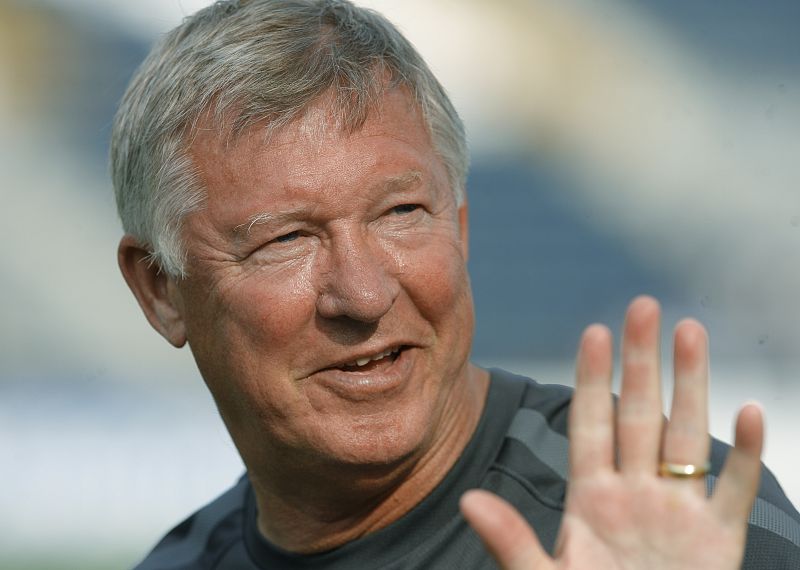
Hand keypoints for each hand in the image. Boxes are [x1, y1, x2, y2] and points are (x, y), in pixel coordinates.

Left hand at [460, 296, 763, 568]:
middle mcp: (635, 493)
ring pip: (687, 436)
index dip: (592, 379)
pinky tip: (750, 414)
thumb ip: (511, 542)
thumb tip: (469, 501)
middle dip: (643, 361)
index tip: (594, 332)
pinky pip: (735, 491)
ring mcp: (678, 513)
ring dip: (692, 385)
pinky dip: (745, 456)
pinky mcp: (719, 541)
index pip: (591, 424)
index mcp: (590, 498)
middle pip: (640, 414)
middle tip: (644, 306)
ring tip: (691, 331)